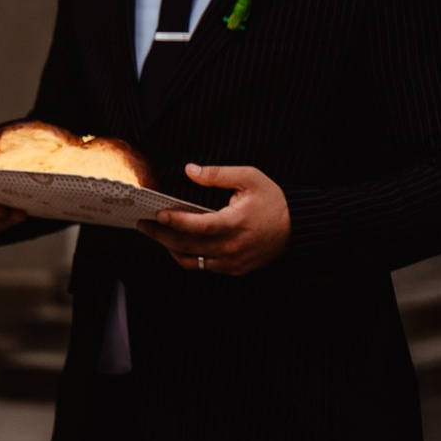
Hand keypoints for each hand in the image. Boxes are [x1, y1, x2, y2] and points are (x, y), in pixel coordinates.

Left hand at [141, 163, 290, 274]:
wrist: (298, 228)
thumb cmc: (273, 200)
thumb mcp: (249, 178)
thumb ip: (217, 174)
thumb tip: (189, 170)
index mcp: (236, 223)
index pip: (199, 227)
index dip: (176, 221)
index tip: (157, 214)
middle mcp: (233, 247)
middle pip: (188, 246)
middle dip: (160, 235)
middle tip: (142, 223)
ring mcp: (233, 262)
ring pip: (192, 260)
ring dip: (170, 248)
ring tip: (155, 233)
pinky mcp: (235, 270)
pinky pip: (203, 267)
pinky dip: (186, 256)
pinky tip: (175, 243)